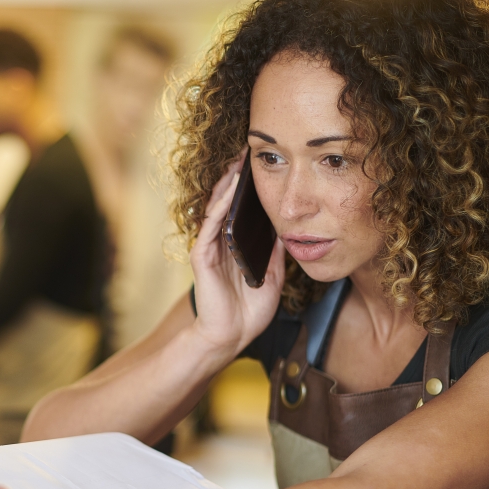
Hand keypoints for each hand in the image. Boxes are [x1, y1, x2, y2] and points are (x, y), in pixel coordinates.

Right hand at [189, 155, 285, 356]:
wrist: (231, 336)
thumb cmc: (250, 311)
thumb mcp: (272, 276)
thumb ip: (274, 252)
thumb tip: (286, 227)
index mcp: (236, 247)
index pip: (241, 211)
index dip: (249, 189)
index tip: (262, 166)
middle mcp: (220, 243)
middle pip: (226, 203)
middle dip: (236, 178)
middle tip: (247, 153)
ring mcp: (210, 248)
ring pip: (216, 209)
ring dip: (226, 185)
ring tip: (238, 163)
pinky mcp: (201, 256)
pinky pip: (210, 225)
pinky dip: (219, 206)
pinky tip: (229, 190)